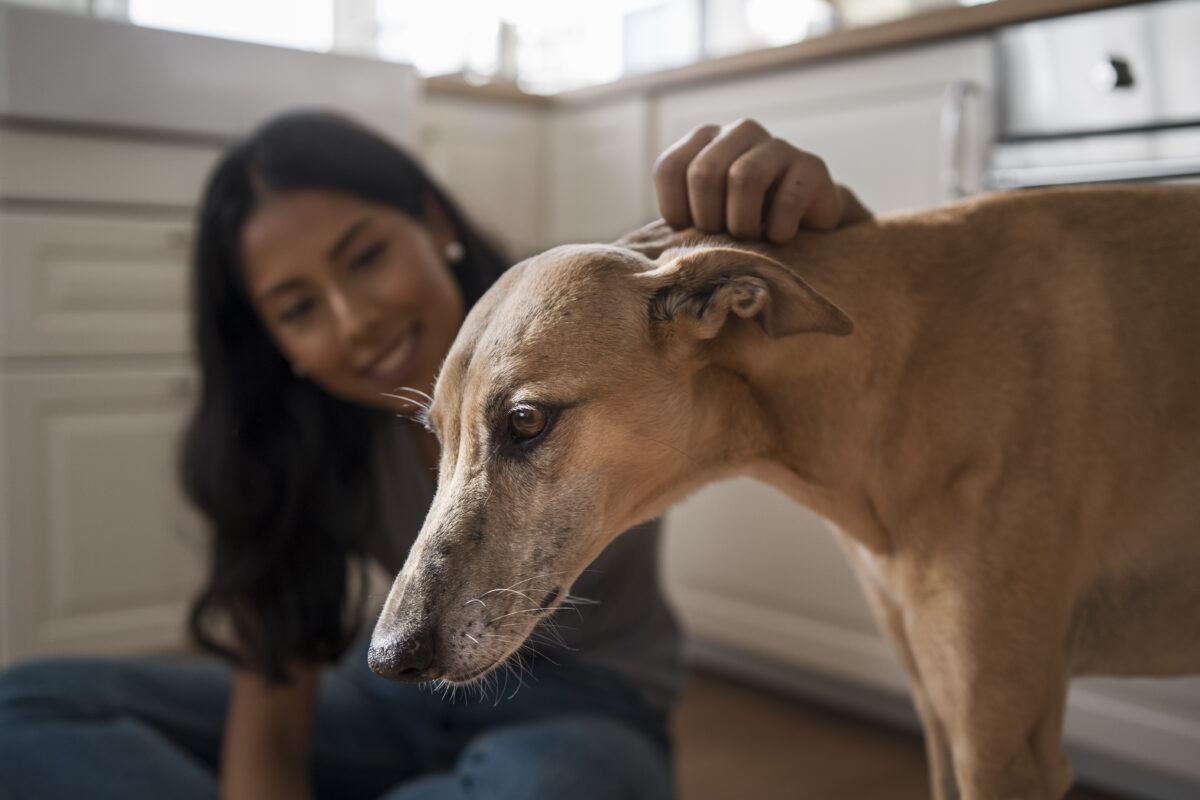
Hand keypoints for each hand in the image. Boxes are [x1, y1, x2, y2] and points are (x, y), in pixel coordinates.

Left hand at [653, 118, 870, 242]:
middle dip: (710, 218)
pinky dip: (778, 230)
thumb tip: (638, 243)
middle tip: (726, 236)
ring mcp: (777, 145)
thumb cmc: (742, 225)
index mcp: (704, 141)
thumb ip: (676, 219)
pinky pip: (786, 198)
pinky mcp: (811, 165)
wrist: (805, 228)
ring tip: (753, 237)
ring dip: (744, 224)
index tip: (694, 229)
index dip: (678, 210)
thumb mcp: (703, 219)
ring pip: (744, 177)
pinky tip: (781, 237)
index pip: (670, 168)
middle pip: (704, 172)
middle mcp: (739, 132)